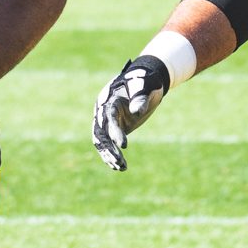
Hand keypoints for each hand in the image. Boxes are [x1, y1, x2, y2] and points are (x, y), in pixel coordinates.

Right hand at [92, 56, 168, 171]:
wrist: (146, 79)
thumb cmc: (146, 81)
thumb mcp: (145, 86)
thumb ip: (140, 98)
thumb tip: (137, 111)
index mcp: (109, 99)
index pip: (109, 118)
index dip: (115, 132)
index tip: (124, 145)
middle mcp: (104, 111)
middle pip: (100, 132)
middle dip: (109, 148)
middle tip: (120, 162)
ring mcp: (107, 120)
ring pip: (102, 141)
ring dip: (109, 155)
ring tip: (122, 168)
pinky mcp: (113, 127)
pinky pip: (108, 143)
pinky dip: (112, 155)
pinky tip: (120, 167)